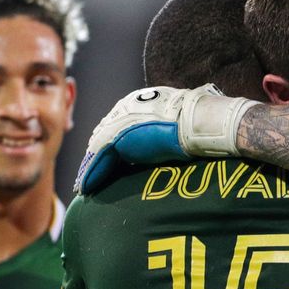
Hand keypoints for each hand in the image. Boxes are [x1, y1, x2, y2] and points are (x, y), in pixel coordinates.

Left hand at [74, 84, 257, 194]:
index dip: (113, 148)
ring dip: (91, 168)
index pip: (121, 127)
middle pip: (106, 135)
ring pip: (100, 146)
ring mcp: (122, 118)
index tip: (109, 165)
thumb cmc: (201, 127)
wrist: (203, 123)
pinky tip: (86, 187)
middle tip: (90, 178)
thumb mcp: (179, 129)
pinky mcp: (119, 133)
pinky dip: (92, 172)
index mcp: (143, 102)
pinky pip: (100, 155)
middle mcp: (128, 106)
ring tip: (85, 187)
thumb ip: (167, 135)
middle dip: (98, 158)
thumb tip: (173, 148)